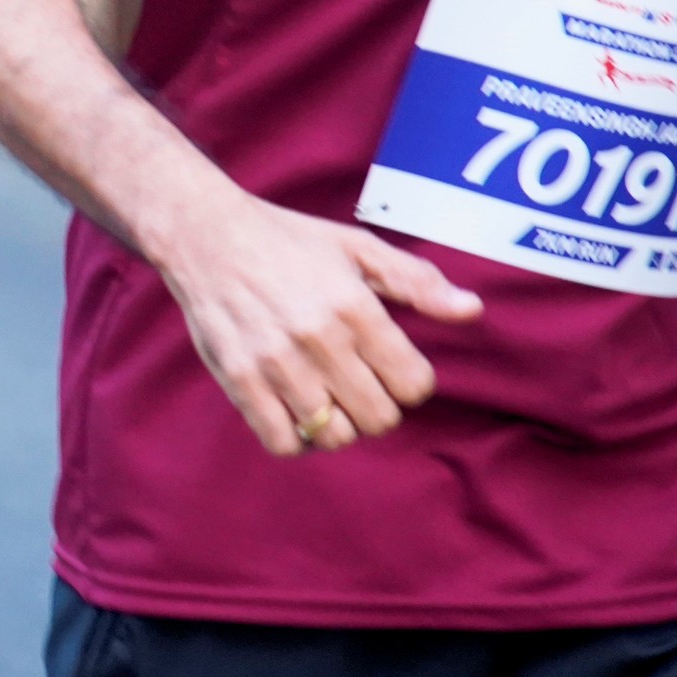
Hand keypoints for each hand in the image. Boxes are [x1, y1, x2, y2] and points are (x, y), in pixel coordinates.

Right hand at [155, 192, 482, 457]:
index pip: (415, 385)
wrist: (204, 234)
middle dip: (377, 407)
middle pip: (380, 419)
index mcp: (355, 306)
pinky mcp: (239, 379)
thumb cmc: (287, 240)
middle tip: (358, 384)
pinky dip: (296, 438)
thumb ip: (417, 281)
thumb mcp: (356, 247)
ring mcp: (276, 363)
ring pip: (335, 436)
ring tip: (325, 396)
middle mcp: (319, 338)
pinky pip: (283, 442)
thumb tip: (473, 310)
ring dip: (337, 424)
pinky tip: (294, 410)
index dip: (409, 381)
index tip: (388, 366)